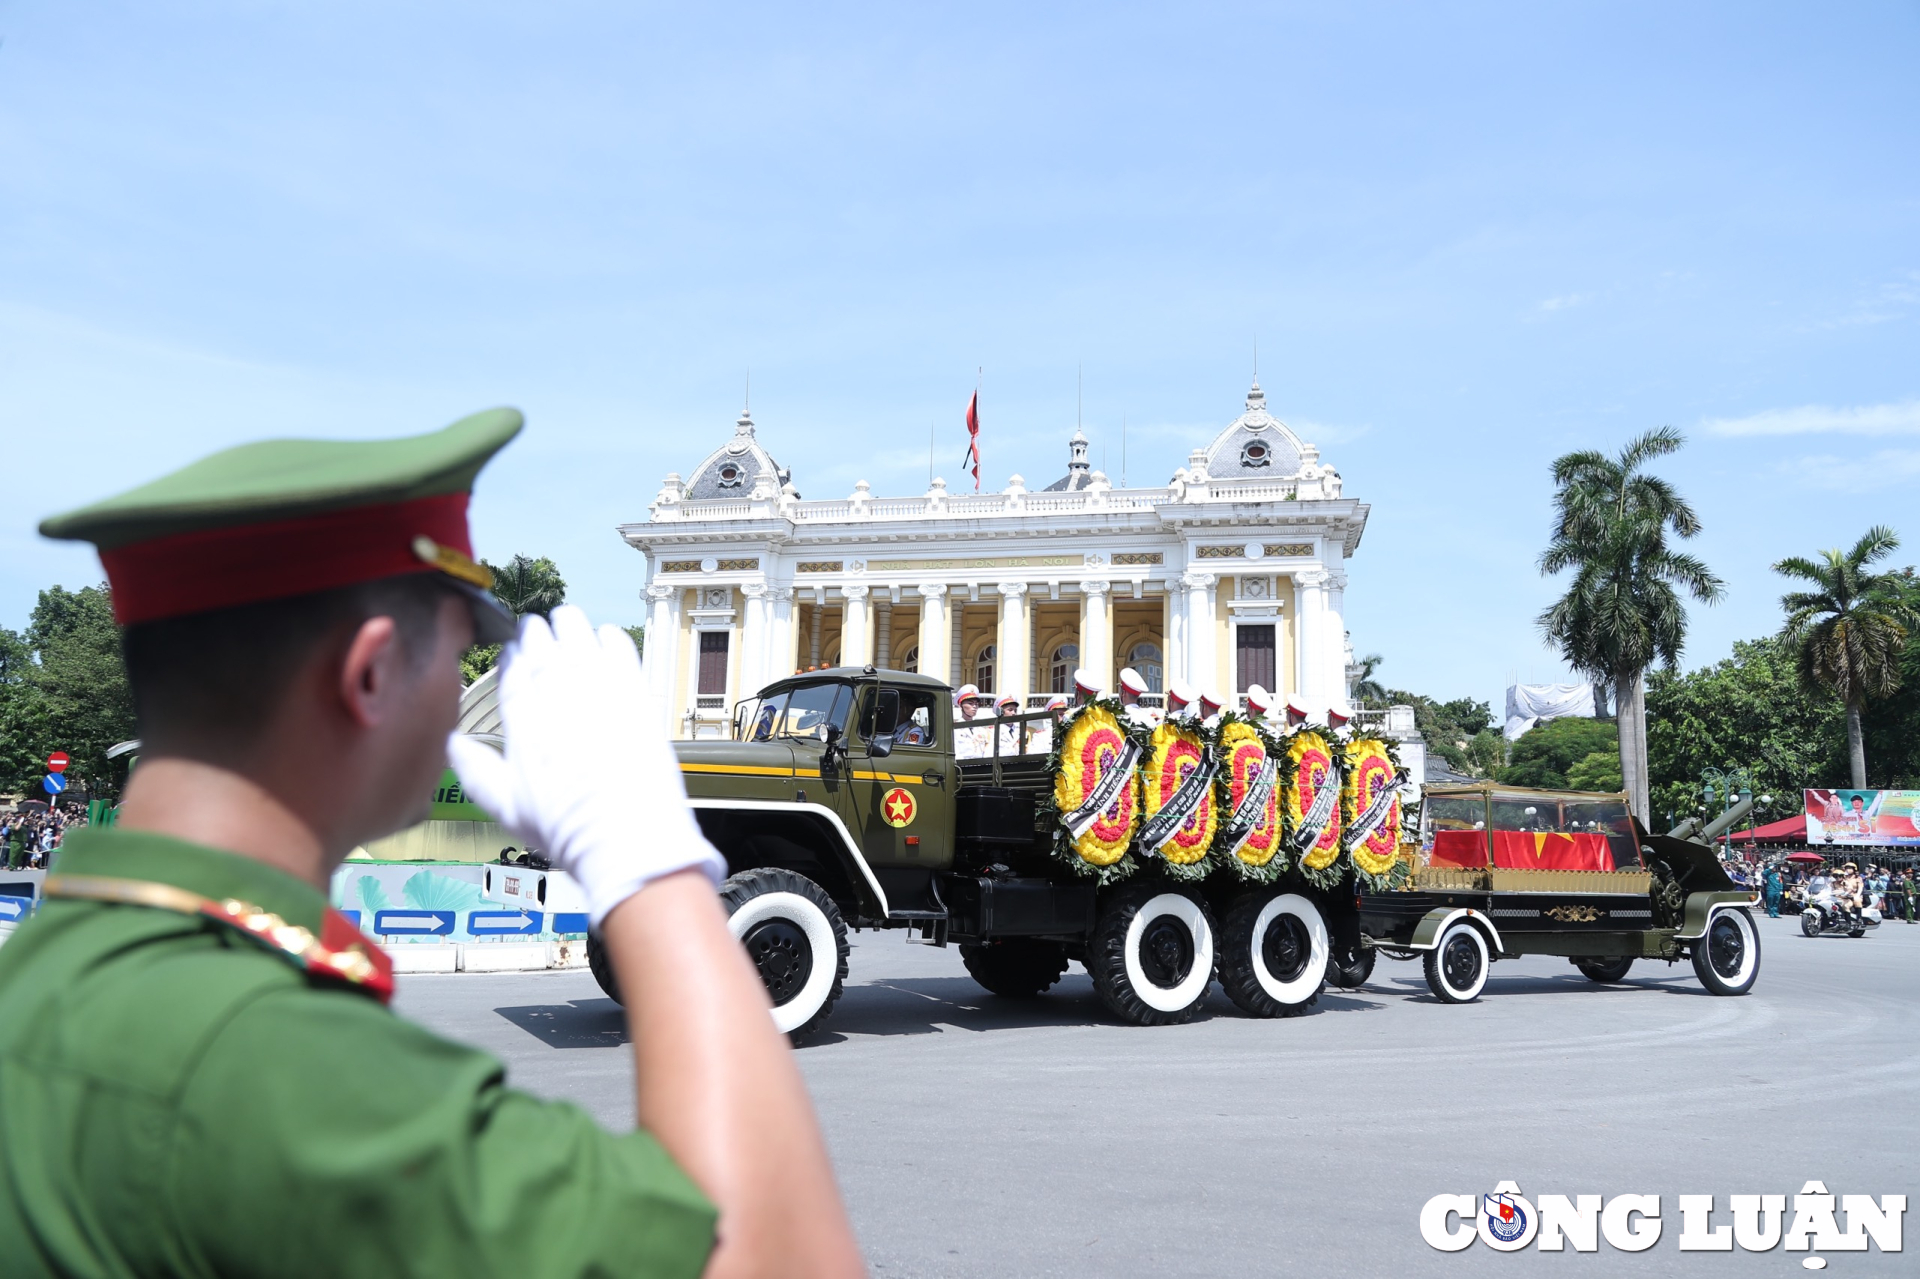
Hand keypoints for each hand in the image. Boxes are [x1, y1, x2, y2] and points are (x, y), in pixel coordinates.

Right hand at [448, 605, 723, 923]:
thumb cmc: (569, 829)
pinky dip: (610, 638)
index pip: (512, 671)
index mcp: (523, 722)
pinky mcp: (635, 693)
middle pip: (542, 646)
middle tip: (537, 626)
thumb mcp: (506, 807)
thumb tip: (452, 745)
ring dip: (570, 625)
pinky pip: (620, 649)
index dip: (512, 655)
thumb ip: (475, 771)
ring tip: (566, 619)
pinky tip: (606, 636)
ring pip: (578, 637)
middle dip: (536, 632)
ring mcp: (599, 690)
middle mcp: (558, 697)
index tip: (513, 650)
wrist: (626, 836)